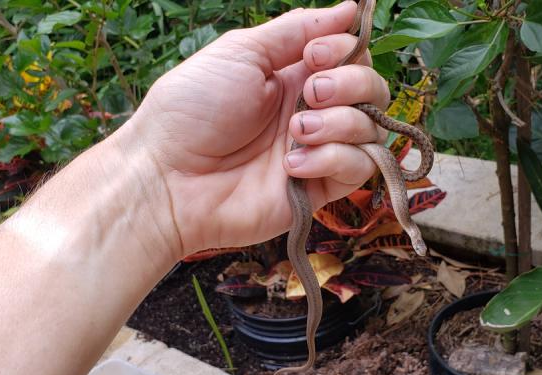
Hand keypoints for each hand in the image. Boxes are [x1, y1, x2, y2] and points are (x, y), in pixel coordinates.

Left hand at [119, 1, 389, 255]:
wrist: (168, 177)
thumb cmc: (192, 110)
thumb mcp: (242, 52)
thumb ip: (298, 28)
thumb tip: (349, 8)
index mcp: (296, 75)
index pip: (353, 56)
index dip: (345, 51)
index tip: (314, 56)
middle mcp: (313, 110)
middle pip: (373, 90)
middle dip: (349, 85)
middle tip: (309, 95)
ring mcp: (319, 150)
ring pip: (371, 128)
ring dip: (338, 124)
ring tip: (293, 133)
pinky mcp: (319, 188)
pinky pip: (358, 168)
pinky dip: (331, 159)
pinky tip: (291, 165)